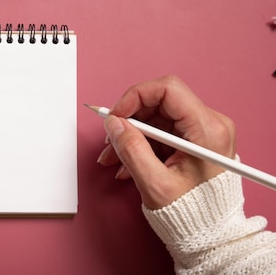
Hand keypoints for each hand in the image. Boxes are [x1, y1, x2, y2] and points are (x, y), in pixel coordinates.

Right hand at [96, 75, 235, 208]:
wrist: (212, 235)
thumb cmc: (194, 215)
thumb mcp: (155, 183)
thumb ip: (131, 149)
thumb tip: (114, 124)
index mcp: (208, 129)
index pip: (167, 89)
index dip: (135, 97)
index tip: (116, 114)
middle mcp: (210, 124)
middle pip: (159, 103)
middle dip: (129, 120)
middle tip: (110, 138)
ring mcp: (202, 132)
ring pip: (156, 119)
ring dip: (131, 135)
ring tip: (113, 158)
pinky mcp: (194, 141)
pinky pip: (161, 132)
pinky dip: (142, 144)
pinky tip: (127, 164)